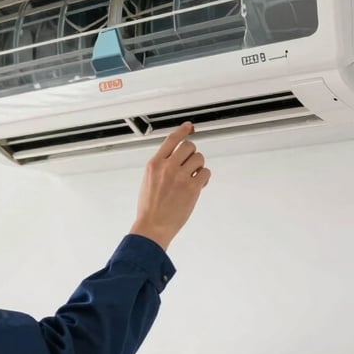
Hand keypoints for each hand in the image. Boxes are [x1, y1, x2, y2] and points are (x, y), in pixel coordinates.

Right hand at [129, 122, 210, 250]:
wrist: (153, 226)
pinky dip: (204, 178)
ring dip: (199, 167)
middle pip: (189, 146)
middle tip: (190, 164)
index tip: (188, 127)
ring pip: (199, 158)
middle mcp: (167, 167)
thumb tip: (175, 160)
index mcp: (154, 164)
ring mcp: (180, 177)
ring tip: (193, 178)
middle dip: (192, 154)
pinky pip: (205, 173)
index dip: (182, 131)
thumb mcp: (148, 181)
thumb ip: (160, 168)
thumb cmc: (150, 208)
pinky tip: (198, 185)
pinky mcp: (192, 187)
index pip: (171, 140)